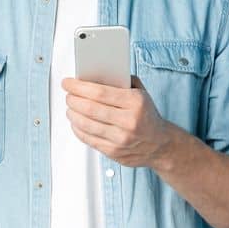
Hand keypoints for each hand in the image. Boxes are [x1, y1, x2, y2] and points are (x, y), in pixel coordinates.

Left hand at [61, 75, 178, 167]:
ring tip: (71, 108)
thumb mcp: (141, 94)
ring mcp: (121, 138)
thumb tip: (94, 76)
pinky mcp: (113, 151)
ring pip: (86, 124)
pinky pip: (88, 138)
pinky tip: (76, 122)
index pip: (100, 92)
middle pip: (90, 108)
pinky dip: (77, 128)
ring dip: (72, 114)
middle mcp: (129, 121)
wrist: (160, 144)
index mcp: (136, 103)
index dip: (79, 87)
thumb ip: (121, 83)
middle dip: (73, 99)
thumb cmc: (147, 116)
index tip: (68, 83)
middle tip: (68, 95)